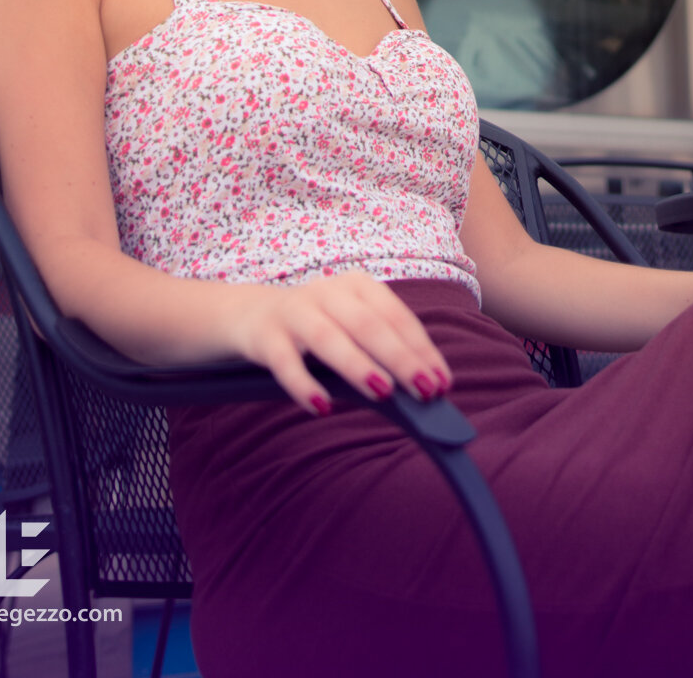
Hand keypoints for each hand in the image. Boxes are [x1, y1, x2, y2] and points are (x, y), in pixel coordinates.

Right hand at [227, 270, 453, 415]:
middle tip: (425, 391)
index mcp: (357, 286)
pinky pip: (285, 362)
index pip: (396, 316)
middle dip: (401, 358)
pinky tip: (322, 407)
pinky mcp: (265, 336)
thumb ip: (380, 350)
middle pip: (369, 325)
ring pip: (329, 338)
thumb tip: (422, 387)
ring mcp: (295, 312)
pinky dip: (303, 384)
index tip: (443, 383)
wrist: (250, 314)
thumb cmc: (317, 327)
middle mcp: (328, 292)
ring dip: (358, 365)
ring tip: (383, 391)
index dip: (421, 349)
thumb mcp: (350, 327)